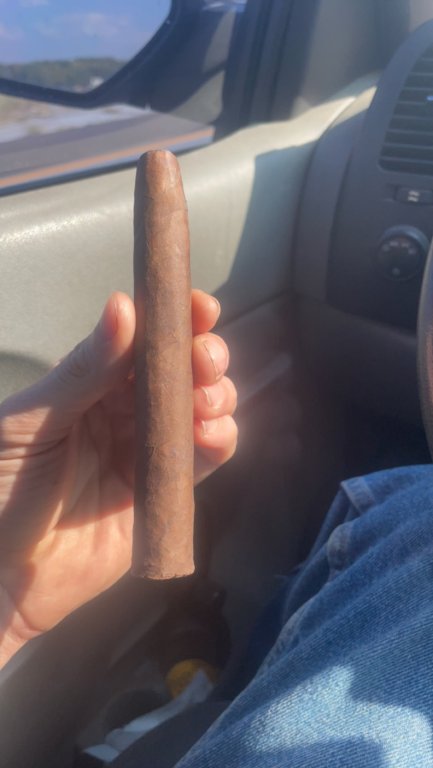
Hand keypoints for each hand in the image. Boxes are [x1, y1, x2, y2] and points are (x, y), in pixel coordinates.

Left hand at [0, 290, 236, 665]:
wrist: (3, 575)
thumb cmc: (1, 489)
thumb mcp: (31, 423)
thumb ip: (83, 371)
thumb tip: (124, 306)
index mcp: (90, 383)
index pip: (140, 340)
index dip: (173, 319)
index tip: (200, 307)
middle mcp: (123, 410)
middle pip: (179, 370)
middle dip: (202, 356)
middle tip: (205, 361)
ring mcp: (146, 450)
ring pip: (200, 408)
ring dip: (217, 394)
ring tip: (206, 402)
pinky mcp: (164, 491)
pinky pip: (203, 458)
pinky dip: (220, 440)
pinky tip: (214, 435)